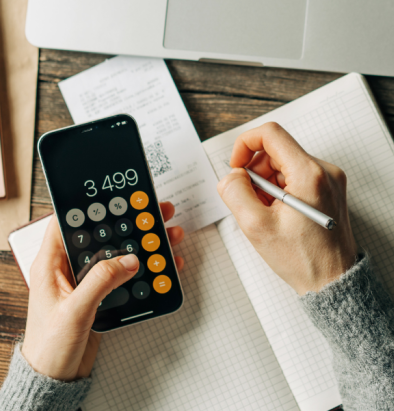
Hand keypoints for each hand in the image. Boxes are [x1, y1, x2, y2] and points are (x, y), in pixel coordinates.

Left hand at [20, 203, 184, 380]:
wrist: (55, 375)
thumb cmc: (49, 345)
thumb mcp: (75, 310)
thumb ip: (101, 282)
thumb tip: (128, 260)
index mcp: (50, 265)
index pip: (69, 224)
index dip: (92, 207)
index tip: (118, 197)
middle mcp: (69, 269)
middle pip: (102, 235)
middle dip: (130, 222)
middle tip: (154, 211)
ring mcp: (87, 282)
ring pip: (120, 253)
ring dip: (144, 244)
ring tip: (166, 234)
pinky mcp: (102, 295)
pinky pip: (128, 275)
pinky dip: (147, 268)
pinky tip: (164, 264)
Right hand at [216, 122, 357, 294]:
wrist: (333, 280)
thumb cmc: (303, 259)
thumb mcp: (256, 226)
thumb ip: (235, 192)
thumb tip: (232, 175)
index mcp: (310, 174)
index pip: (271, 134)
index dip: (244, 145)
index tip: (236, 168)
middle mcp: (325, 171)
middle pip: (278, 150)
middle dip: (255, 171)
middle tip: (250, 201)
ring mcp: (331, 180)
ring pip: (286, 164)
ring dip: (267, 183)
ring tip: (266, 213)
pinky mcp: (330, 190)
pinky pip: (298, 177)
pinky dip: (282, 190)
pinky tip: (279, 215)